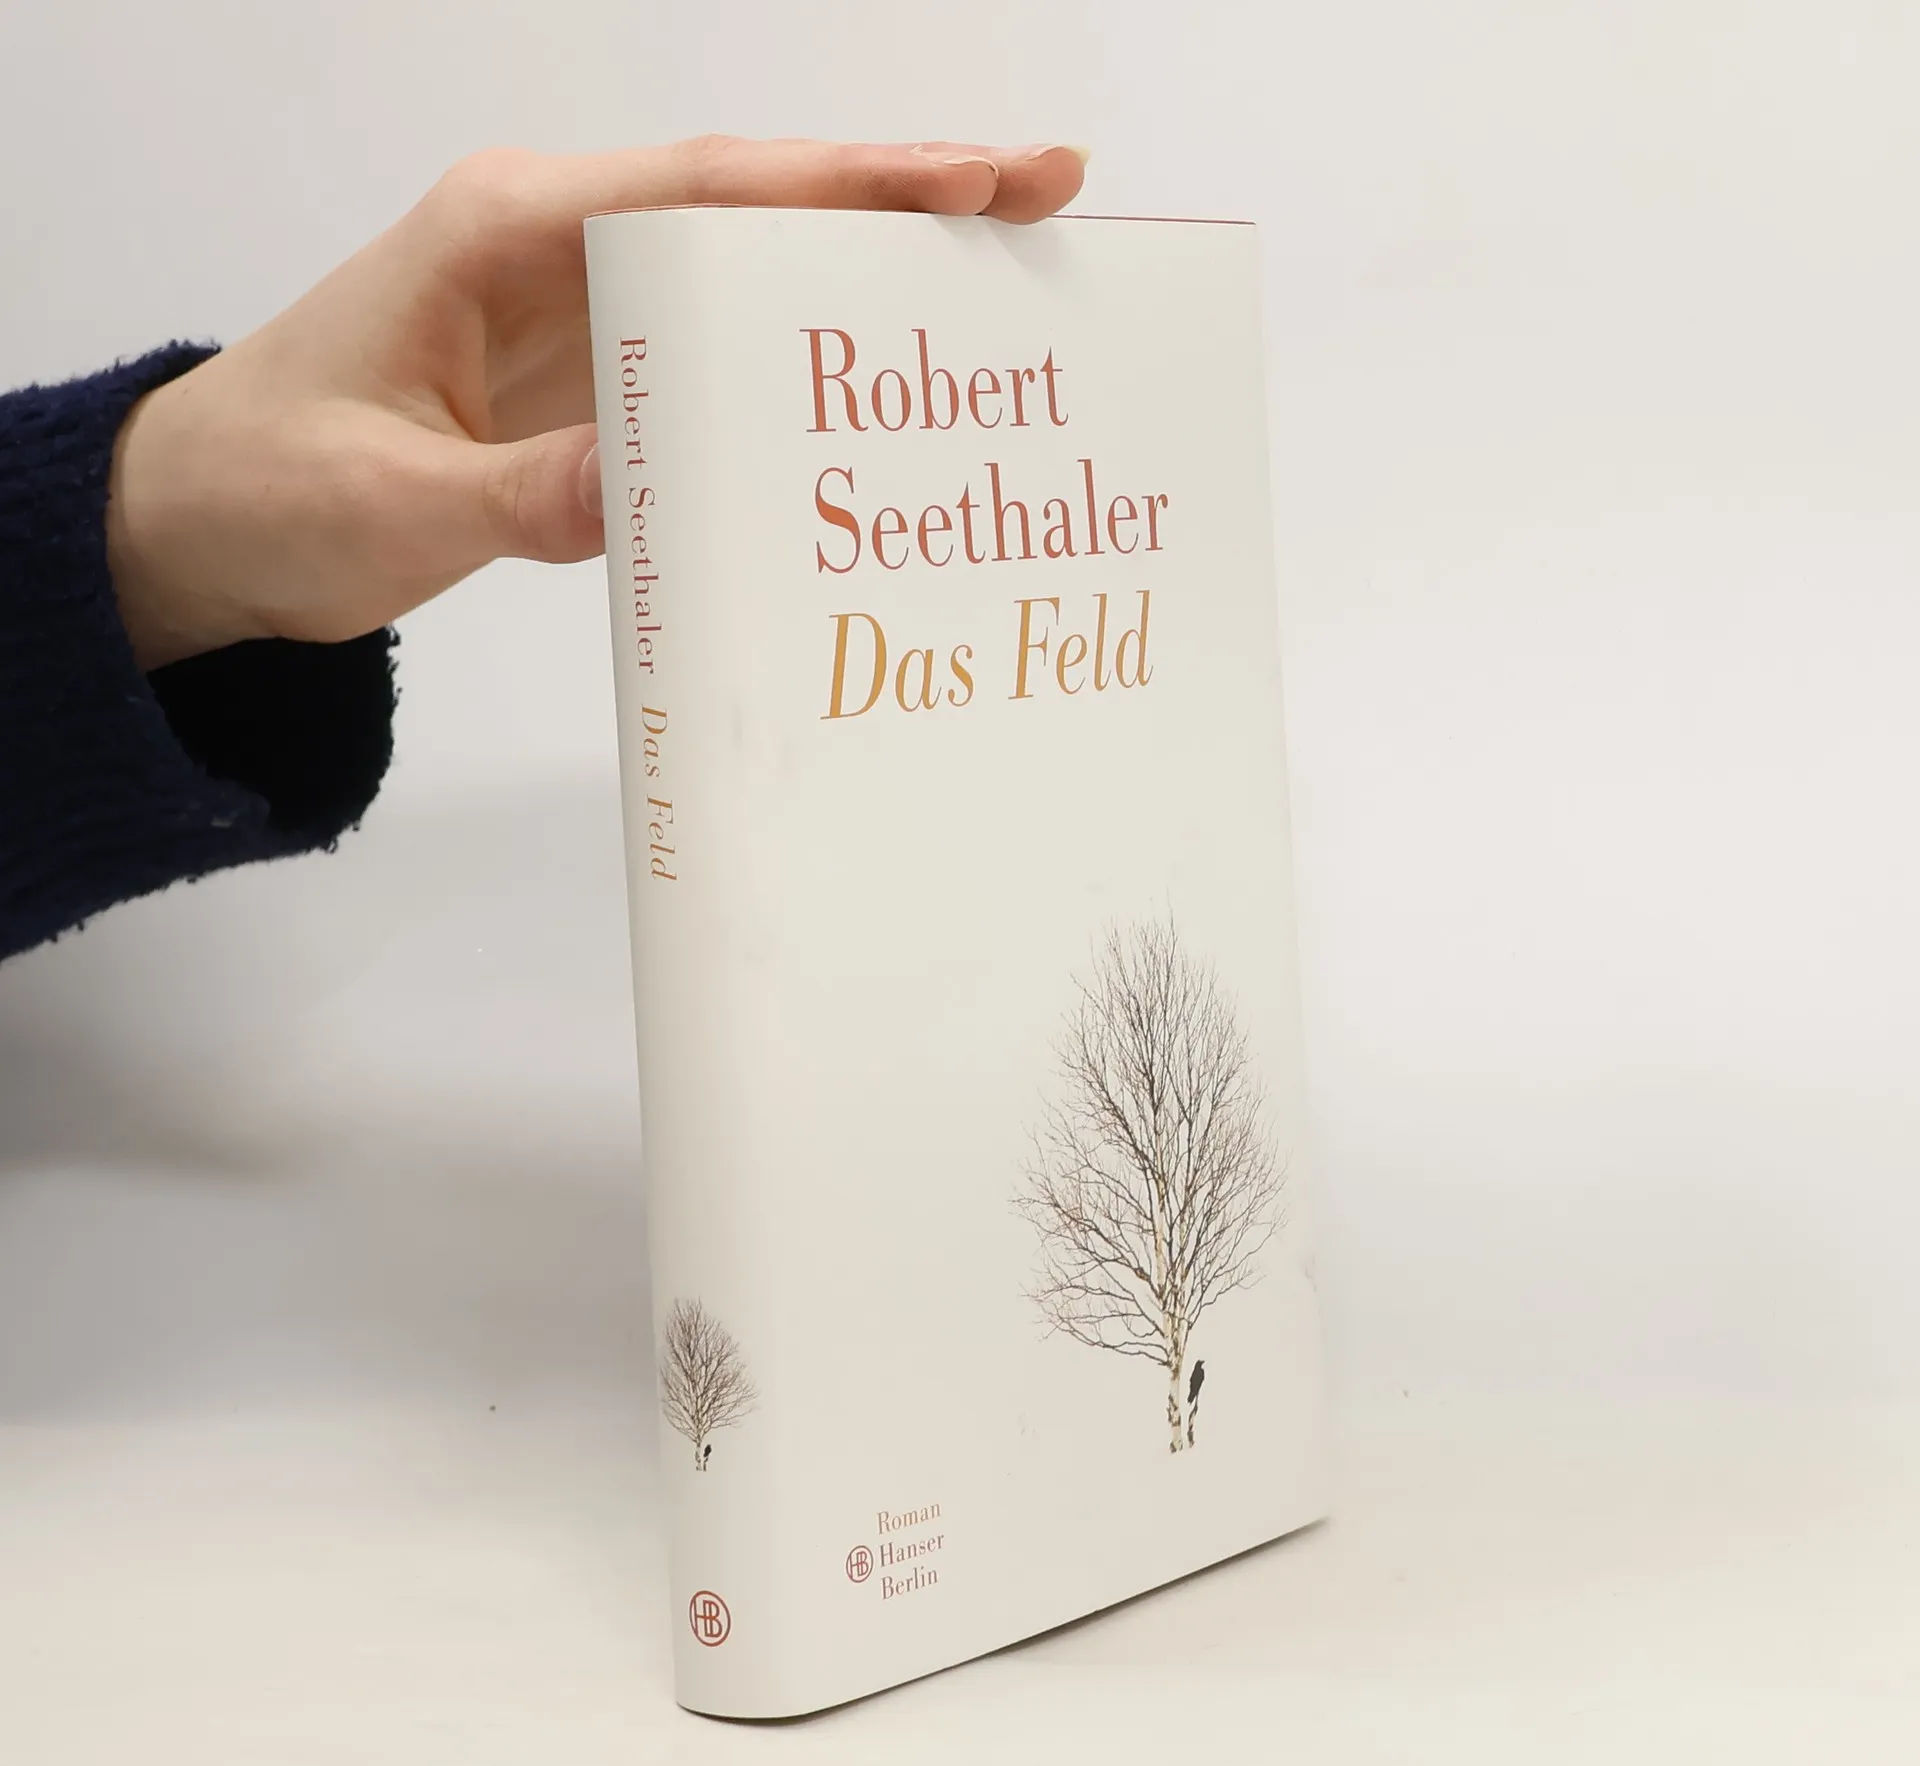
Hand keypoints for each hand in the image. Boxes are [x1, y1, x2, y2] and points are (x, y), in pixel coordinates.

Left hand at [106, 138, 1087, 671]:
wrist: (207, 519)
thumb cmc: (272, 486)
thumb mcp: (392, 498)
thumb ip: (527, 492)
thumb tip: (663, 486)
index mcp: (507, 231)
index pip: (707, 188)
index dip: (850, 182)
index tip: (975, 176)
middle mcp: (558, 247)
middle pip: (756, 207)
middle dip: (902, 199)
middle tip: (1048, 198)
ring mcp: (581, 311)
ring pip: (749, 275)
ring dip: (869, 275)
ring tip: (1004, 286)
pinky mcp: (587, 380)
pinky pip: (715, 358)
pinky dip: (801, 364)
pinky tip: (877, 388)